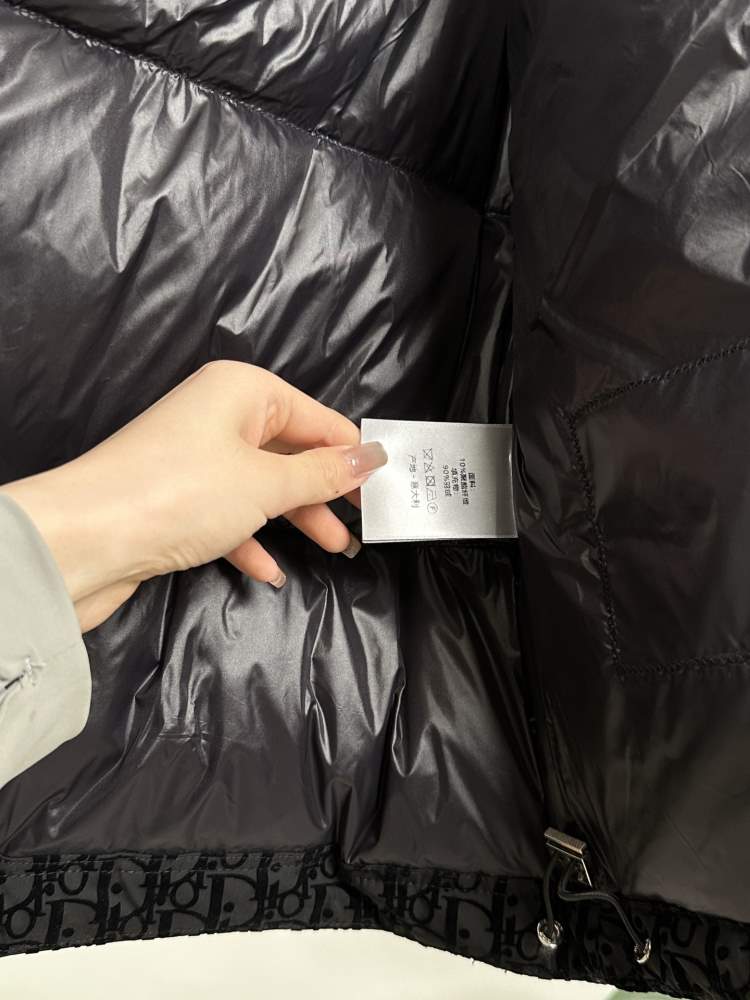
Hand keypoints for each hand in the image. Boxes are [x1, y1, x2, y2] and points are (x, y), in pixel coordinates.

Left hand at [0, 361, 386, 631]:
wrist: (85, 538)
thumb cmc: (182, 494)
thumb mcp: (267, 484)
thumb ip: (324, 473)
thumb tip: (372, 457)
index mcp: (243, 391)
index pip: (318, 418)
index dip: (352, 455)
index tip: (383, 491)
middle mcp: (219, 415)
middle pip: (291, 451)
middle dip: (325, 492)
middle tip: (360, 527)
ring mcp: (195, 458)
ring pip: (262, 486)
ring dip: (295, 519)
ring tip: (331, 551)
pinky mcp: (177, 497)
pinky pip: (229, 513)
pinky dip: (251, 539)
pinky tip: (267, 572)